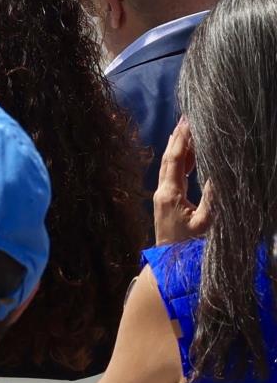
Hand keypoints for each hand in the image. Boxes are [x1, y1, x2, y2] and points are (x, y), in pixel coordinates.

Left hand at [153, 119, 211, 244]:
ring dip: (179, 147)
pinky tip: (190, 155)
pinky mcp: (166, 201)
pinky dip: (181, 162)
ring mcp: (162, 196)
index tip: (188, 122)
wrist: (170, 264)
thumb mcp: (205, 224)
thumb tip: (219, 176)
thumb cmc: (189, 247)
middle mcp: (162, 192)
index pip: (175, 160)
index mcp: (170, 194)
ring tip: (188, 130)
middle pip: (169, 158)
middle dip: (178, 137)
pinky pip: (173, 175)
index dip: (182, 140)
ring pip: (170, 166)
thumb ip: (212, 200)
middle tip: (186, 118)